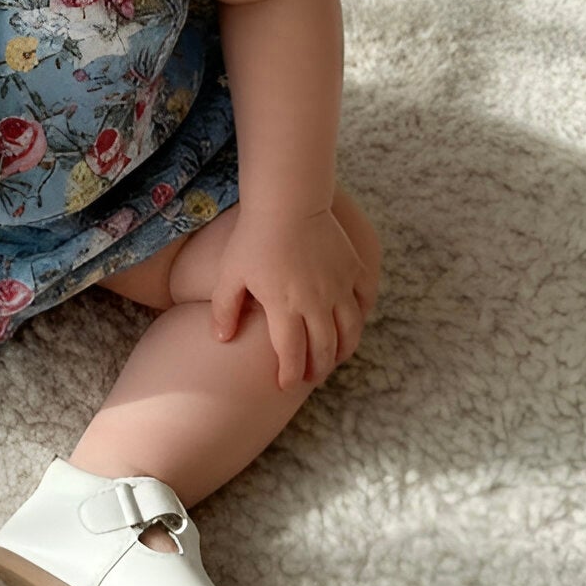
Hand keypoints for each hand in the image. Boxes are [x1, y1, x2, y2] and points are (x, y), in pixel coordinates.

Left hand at [211, 205, 376, 390]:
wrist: (288, 201)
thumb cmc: (254, 237)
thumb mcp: (230, 274)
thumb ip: (224, 309)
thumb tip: (221, 339)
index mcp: (285, 308)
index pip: (291, 355)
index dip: (290, 375)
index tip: (286, 384)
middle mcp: (316, 303)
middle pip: (323, 349)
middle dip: (317, 369)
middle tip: (310, 377)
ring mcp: (339, 287)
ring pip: (350, 331)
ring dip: (343, 350)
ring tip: (333, 358)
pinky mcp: (353, 269)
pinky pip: (364, 301)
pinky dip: (360, 318)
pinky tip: (352, 324)